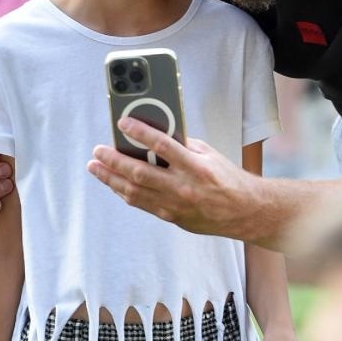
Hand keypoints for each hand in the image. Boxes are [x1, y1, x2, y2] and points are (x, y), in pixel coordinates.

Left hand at [88, 119, 259, 239]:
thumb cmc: (228, 180)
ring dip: (111, 179)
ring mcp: (175, 205)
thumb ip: (182, 145)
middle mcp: (183, 187)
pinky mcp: (172, 217)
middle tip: (98, 151)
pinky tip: (114, 183)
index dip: (139, 132)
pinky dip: (125, 192)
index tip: (123, 123)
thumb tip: (154, 135)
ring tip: (96, 167)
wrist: (245, 212)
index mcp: (195, 167)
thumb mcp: (209, 155)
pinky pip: (142, 204)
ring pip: (134, 192)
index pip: (162, 145)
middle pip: (140, 172)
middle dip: (113, 160)